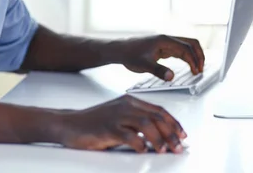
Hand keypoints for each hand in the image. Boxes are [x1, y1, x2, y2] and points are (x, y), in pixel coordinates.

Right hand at [58, 95, 186, 153]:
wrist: (69, 124)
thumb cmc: (95, 124)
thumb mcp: (119, 118)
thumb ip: (137, 123)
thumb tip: (160, 136)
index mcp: (130, 102)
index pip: (158, 110)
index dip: (173, 123)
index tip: (182, 135)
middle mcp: (125, 106)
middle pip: (155, 117)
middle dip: (171, 133)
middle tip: (178, 146)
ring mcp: (116, 115)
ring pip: (145, 124)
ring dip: (158, 138)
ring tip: (164, 150)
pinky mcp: (107, 127)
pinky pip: (128, 135)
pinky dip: (139, 144)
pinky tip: (143, 150)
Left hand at [116, 35, 204, 79]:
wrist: (120, 50)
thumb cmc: (129, 55)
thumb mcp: (143, 65)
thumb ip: (158, 70)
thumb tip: (171, 77)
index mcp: (164, 40)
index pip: (185, 48)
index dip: (193, 59)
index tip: (196, 71)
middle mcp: (167, 40)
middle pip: (190, 43)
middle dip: (199, 55)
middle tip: (201, 69)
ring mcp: (165, 44)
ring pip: (186, 47)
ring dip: (194, 57)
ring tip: (197, 70)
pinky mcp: (163, 49)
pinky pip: (180, 52)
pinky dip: (187, 58)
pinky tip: (189, 67)